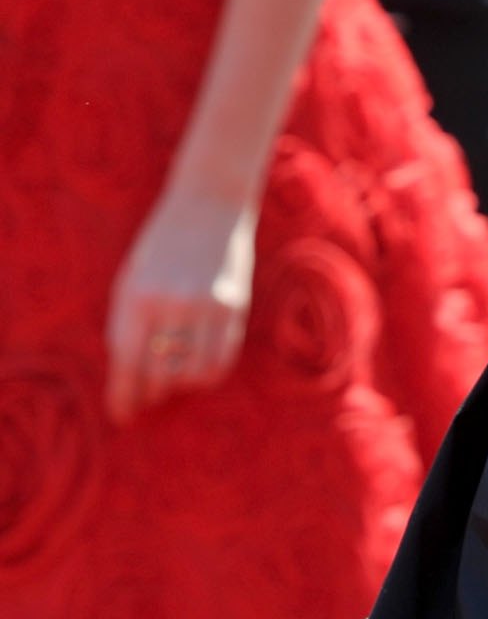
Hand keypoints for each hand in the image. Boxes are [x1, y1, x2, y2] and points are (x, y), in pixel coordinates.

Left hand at [105, 190, 256, 421]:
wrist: (208, 202)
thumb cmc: (162, 244)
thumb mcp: (132, 279)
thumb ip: (129, 325)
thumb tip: (132, 377)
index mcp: (136, 296)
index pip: (126, 362)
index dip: (122, 396)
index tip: (122, 416)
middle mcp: (171, 303)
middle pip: (158, 373)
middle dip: (151, 392)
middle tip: (149, 398)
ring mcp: (206, 305)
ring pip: (192, 374)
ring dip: (180, 384)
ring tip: (174, 378)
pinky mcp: (235, 305)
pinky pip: (221, 359)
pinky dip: (208, 373)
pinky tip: (199, 367)